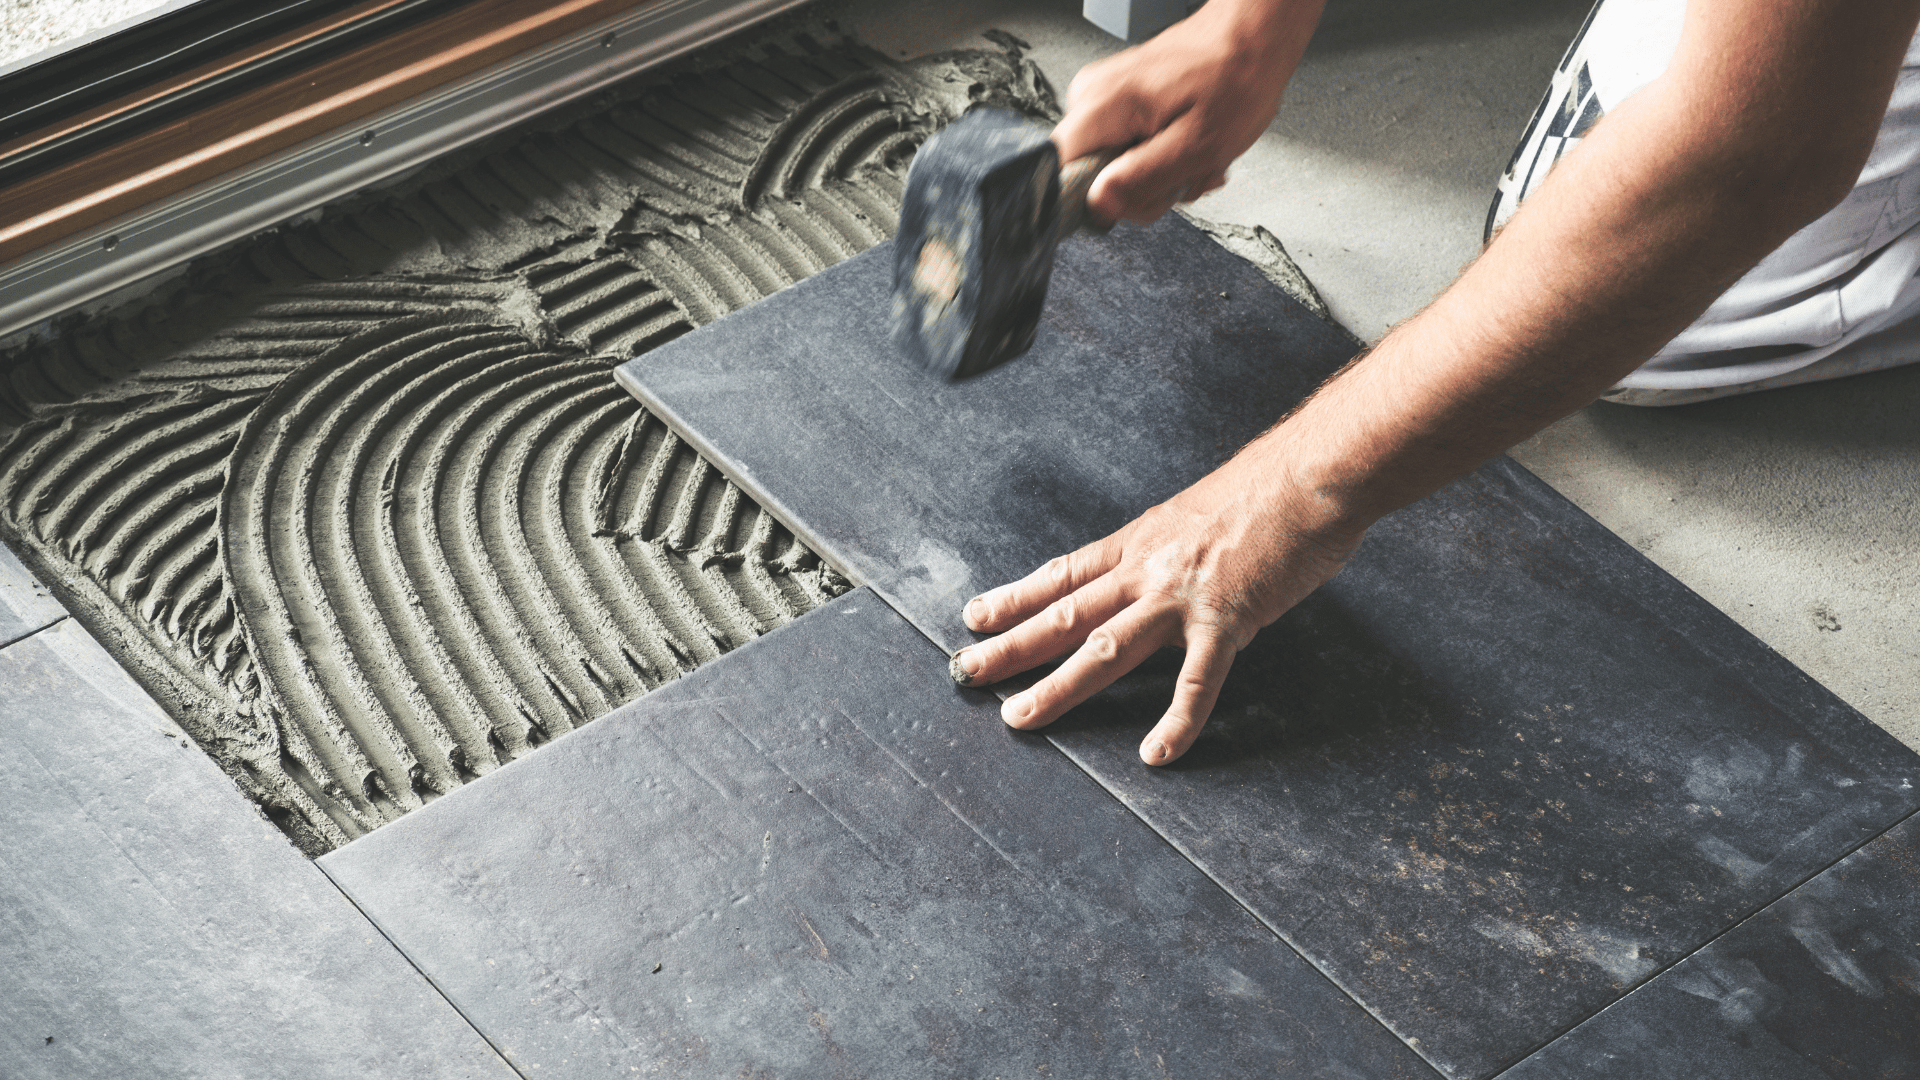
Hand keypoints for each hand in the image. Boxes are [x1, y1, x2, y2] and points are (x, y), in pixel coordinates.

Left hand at [949, 446, 1364, 764]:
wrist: (1313, 474)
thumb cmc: (1268, 489)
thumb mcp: (1198, 515)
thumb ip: (1172, 550)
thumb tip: (1162, 574)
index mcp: (1141, 542)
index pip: (1063, 574)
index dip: (1016, 597)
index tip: (975, 616)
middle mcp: (1148, 569)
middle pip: (1063, 613)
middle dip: (1010, 645)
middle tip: (964, 671)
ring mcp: (1182, 596)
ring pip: (1103, 649)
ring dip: (1056, 687)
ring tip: (1018, 717)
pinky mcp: (1226, 620)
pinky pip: (1196, 682)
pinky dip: (1176, 721)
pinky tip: (1156, 754)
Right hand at [1053, 0, 1322, 224]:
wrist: (1253, 36)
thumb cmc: (1236, 77)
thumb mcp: (1197, 145)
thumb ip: (1142, 179)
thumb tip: (1098, 205)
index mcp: (1102, 107)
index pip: (1060, 176)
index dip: (1098, 202)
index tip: (1138, 198)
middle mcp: (1091, 98)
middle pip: (1090, 178)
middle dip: (1142, 190)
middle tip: (1183, 176)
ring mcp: (1103, 98)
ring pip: (1112, 168)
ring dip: (1158, 176)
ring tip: (1193, 157)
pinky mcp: (1119, 102)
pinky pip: (1125, 149)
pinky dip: (1160, 158)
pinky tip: (1187, 146)